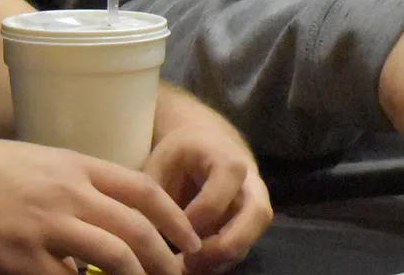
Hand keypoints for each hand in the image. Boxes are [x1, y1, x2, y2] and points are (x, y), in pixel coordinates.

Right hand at [0, 124, 201, 274]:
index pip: (145, 191)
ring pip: (112, 258)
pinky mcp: (15, 258)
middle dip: (166, 261)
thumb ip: (76, 185)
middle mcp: (69, 193)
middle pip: (138, 230)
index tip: (193, 241)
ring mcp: (43, 226)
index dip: (176, 219)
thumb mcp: (39, 162)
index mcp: (78, 166)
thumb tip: (108, 215)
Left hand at [143, 98, 272, 273]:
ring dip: (219, 260)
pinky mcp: (248, 225)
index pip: (218, 196)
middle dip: (223, 246)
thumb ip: (155, 197)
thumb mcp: (162, 164)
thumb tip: (146, 235)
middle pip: (257, 216)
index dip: (193, 220)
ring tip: (185, 268)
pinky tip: (191, 266)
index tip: (168, 230)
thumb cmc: (180, 154)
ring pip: (252, 238)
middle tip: (188, 261)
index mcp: (227, 160)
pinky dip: (218, 263)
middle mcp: (251, 183)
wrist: (206, 142)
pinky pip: (241, 249)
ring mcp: (254, 204)